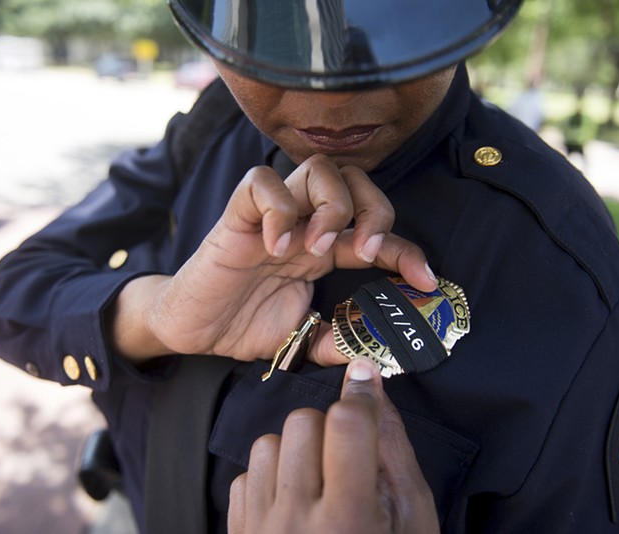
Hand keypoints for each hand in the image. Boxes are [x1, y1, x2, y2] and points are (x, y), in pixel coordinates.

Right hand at [111, 154, 435, 364]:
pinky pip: (261, 183)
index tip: (427, 281)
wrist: (192, 329)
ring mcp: (272, 217)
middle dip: (374, 211)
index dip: (407, 250)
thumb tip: (377, 354)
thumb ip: (337, 341)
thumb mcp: (302, 340)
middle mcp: (304, 224)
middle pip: (356, 179)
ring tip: (317, 248)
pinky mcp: (236, 217)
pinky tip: (278, 246)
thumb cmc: (244, 324)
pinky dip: (278, 209)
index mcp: (324, 248)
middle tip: (364, 254)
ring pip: (317, 169)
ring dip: (330, 206)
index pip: (377, 231)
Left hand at [228, 357, 439, 533]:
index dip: (360, 392)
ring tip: (318, 483)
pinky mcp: (239, 533)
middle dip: (329, 429)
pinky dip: (269, 478)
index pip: (346, 426)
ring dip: (296, 451)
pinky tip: (293, 503)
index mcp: (351, 519)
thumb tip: (375, 390)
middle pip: (302, 423)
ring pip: (268, 442)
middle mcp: (298, 522)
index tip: (366, 375)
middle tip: (347, 461)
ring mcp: (261, 529)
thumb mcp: (412, 520)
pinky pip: (244, 474)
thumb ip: (395, 453)